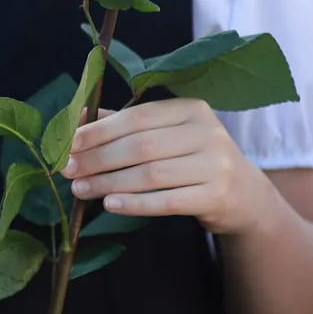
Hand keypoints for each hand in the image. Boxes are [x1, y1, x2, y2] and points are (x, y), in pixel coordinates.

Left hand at [62, 99, 271, 234]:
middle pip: (140, 146)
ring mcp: (216, 164)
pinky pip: (168, 200)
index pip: (136, 117)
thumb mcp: (168, 135)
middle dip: (97, 159)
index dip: (98, 131)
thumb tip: (78, 118)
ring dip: (109, 183)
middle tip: (67, 171)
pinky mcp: (218, 196)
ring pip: (150, 174)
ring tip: (80, 190)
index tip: (67, 145)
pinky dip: (135, 203)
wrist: (245, 197)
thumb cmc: (194, 160)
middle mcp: (207, 131)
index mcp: (191, 108)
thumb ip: (127, 125)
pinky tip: (110, 204)